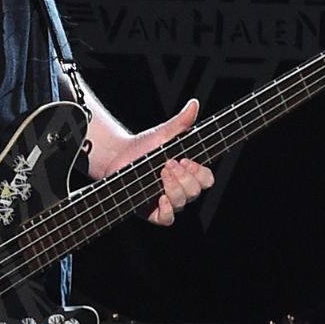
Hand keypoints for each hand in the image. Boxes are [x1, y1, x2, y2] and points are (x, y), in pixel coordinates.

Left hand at [93, 100, 214, 225]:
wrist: (118, 157)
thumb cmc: (144, 147)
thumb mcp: (164, 134)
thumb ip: (181, 122)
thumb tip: (194, 104)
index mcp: (188, 173)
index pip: (206, 179)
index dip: (200, 172)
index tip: (187, 160)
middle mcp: (181, 189)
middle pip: (196, 192)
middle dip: (184, 177)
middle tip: (169, 163)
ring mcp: (167, 201)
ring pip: (182, 203)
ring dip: (174, 187)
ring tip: (161, 172)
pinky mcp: (151, 211)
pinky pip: (167, 219)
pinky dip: (166, 210)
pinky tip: (160, 196)